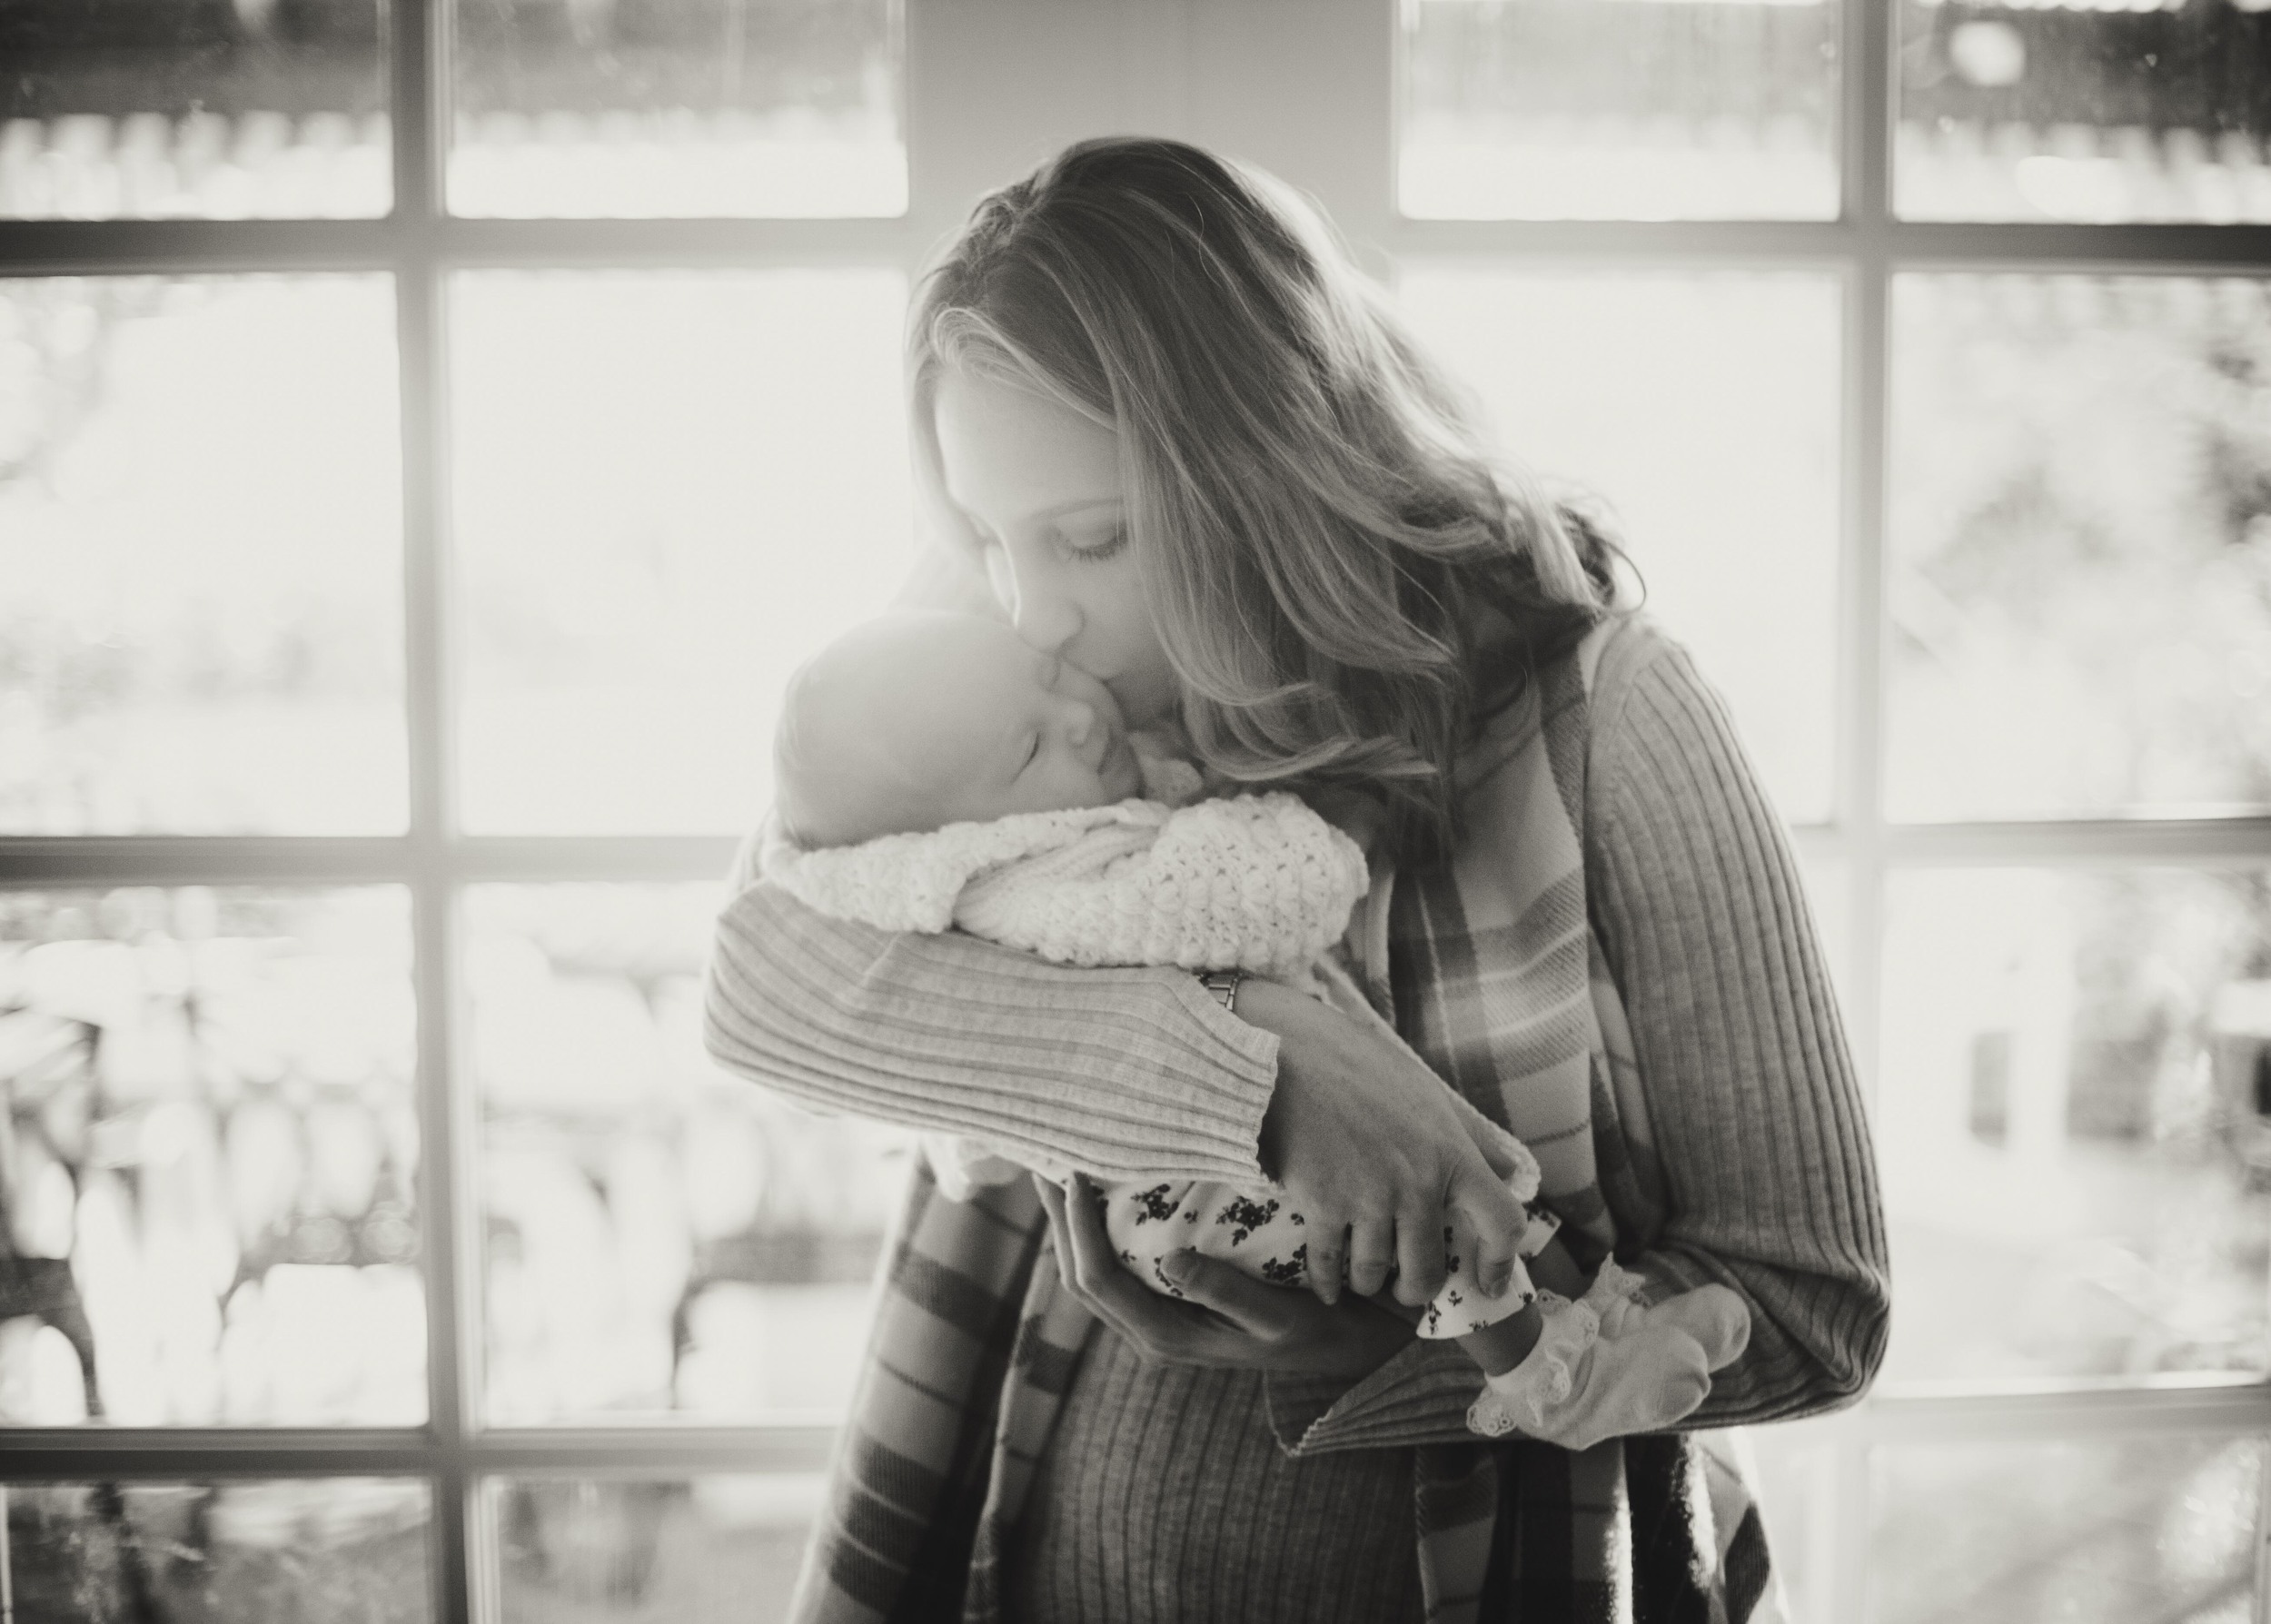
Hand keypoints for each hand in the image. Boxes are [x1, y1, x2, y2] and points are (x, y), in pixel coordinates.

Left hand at [1036, 1174, 1416, 1379]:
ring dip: (1069, 1220)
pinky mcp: (1170, 1298)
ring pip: (1091, 1268)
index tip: (1069, 1172)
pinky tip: (1100, 1187)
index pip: (1096, 1281)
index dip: (1074, 1227)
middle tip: (1043, 1155)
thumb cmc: (1317, 1326)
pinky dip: (1097, 1225)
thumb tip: (1172, 1258)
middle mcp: (1152, 1331)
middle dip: (1056, 1218)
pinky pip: (1116, 1262)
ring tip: (1058, 1162)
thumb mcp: (1278, 1314)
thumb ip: (1225, 1291)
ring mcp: (1158, 1316)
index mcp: (1168, 1336)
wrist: (1346, 1343)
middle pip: (1079, 1274)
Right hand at [1239, 978, 1530, 1310]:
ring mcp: (1369, 1197)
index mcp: (1450, 1153)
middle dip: (1416, 1289)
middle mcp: (1416, 1183)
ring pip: (1374, 1272)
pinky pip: (1329, 1266)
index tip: (1488, 1285)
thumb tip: (1508, 1171)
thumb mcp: (1426, 1096)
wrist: (1288, 1057)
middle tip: (1407, 1289)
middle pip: (1427, 1268)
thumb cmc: (1358, 1069)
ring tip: (1364, 1279)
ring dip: (1368, 1282)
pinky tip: (1329, 1288)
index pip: (1501, 1222)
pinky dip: (1328, 1283)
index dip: (1499, 1263)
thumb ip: (1467, 1140)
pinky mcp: (1323, 1205)